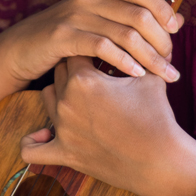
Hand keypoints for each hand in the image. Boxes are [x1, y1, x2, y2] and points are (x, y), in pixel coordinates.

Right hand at [0, 0, 182, 91]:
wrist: (19, 49)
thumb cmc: (65, 38)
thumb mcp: (98, 21)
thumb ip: (132, 17)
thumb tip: (178, 19)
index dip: (162, 7)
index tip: (176, 32)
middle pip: (139, 14)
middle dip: (162, 41)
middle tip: (171, 64)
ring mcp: (75, 14)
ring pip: (126, 33)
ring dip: (150, 57)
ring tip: (164, 76)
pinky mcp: (63, 36)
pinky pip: (102, 46)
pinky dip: (124, 62)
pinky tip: (136, 75)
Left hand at [19, 56, 195, 195]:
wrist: (162, 162)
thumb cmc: (157, 116)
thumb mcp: (149, 78)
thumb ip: (143, 53)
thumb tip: (152, 33)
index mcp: (83, 79)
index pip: (75, 50)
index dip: (90, 49)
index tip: (101, 53)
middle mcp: (66, 101)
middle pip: (59, 70)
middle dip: (76, 68)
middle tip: (95, 72)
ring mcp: (62, 128)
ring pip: (47, 96)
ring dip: (60, 93)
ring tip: (81, 96)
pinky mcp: (65, 153)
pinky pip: (33, 150)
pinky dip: (33, 143)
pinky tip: (42, 135)